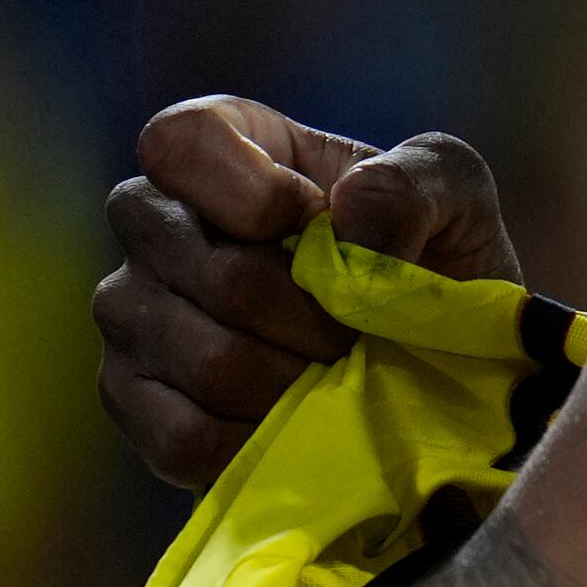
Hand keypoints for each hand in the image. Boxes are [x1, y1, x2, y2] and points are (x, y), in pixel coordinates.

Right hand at [97, 98, 523, 486]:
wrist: (441, 373)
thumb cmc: (436, 265)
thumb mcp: (455, 199)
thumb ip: (412, 182)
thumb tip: (345, 223)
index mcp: (221, 149)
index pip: (179, 144)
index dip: (256, 194)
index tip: (323, 226)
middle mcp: (154, 221)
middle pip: (215, 272)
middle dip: (318, 318)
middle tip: (366, 335)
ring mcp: (132, 310)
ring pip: (209, 361)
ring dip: (305, 385)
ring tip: (346, 381)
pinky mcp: (133, 399)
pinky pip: (182, 434)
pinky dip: (265, 442)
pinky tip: (304, 431)